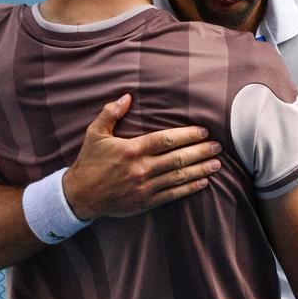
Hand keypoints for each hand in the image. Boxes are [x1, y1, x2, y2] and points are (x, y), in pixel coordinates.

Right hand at [62, 94, 220, 219]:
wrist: (79, 195)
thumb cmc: (89, 162)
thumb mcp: (95, 133)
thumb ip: (110, 113)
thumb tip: (127, 96)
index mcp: (132, 149)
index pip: (166, 139)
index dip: (188, 135)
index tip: (203, 131)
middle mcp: (141, 168)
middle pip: (178, 158)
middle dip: (201, 151)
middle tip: (218, 147)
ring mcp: (145, 187)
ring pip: (179, 177)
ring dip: (200, 170)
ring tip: (217, 164)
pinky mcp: (145, 202)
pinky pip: (172, 195)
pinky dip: (189, 188)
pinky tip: (203, 182)